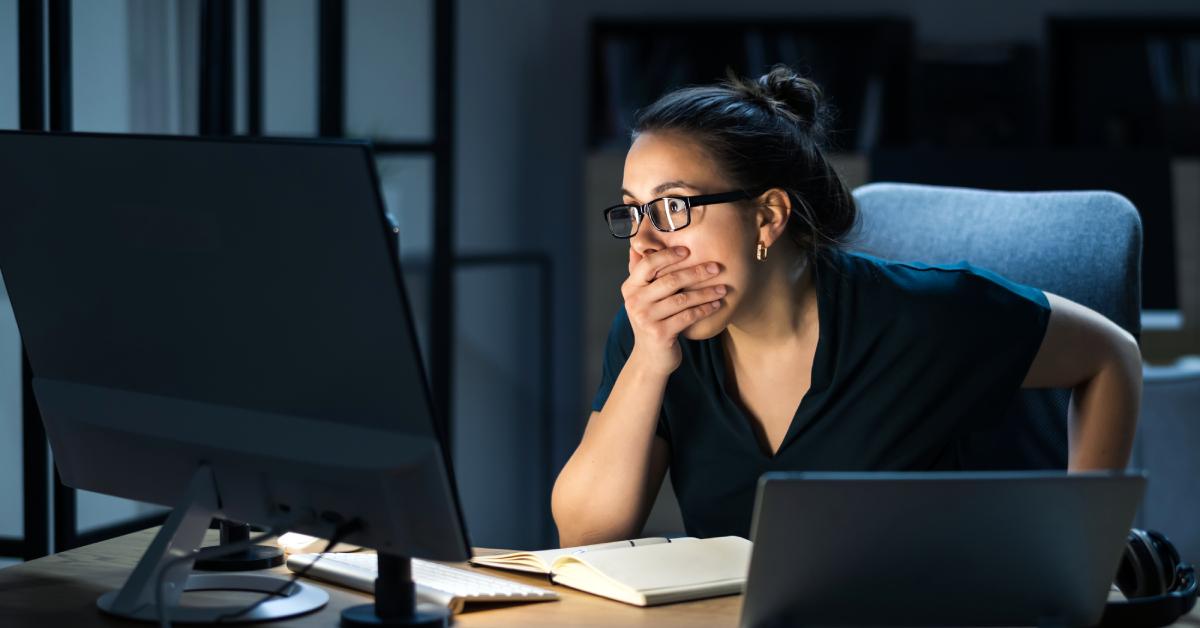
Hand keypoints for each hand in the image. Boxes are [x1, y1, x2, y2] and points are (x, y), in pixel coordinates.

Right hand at [621, 246, 725, 375]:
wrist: (650, 357)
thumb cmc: (651, 321)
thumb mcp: (642, 297)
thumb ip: (640, 273)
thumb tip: (636, 246)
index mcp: (630, 288)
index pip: (648, 264)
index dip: (669, 255)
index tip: (688, 250)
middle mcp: (634, 302)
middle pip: (670, 280)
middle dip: (696, 272)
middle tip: (716, 267)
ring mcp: (646, 319)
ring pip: (682, 299)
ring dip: (705, 292)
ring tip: (722, 288)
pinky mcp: (660, 334)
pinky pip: (688, 316)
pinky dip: (704, 309)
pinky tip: (716, 305)